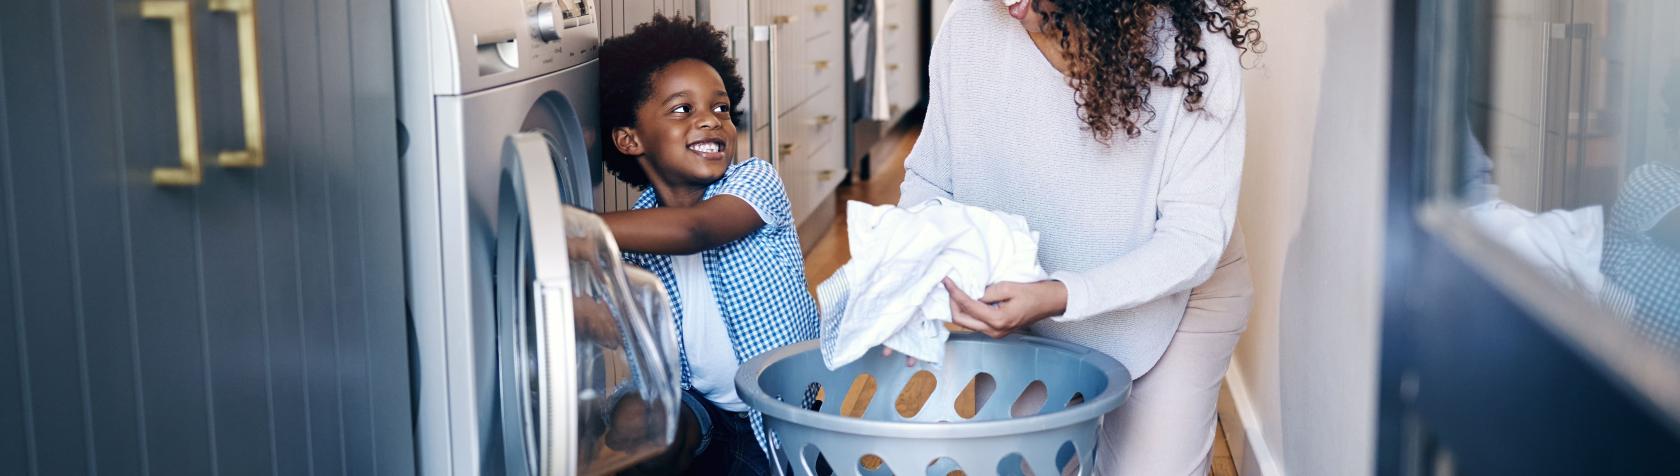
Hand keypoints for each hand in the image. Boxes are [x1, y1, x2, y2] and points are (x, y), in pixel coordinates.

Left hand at [945, 278, 1066, 338]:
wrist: (1050, 302)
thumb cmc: (1033, 293)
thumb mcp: (1008, 287)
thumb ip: (986, 292)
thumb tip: (970, 293)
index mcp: (997, 320)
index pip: (967, 306)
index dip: (954, 292)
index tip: (946, 281)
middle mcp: (994, 331)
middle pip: (961, 321)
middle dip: (952, 303)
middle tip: (950, 287)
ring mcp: (995, 333)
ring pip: (967, 323)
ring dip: (959, 308)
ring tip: (956, 291)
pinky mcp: (996, 331)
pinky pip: (975, 323)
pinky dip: (968, 312)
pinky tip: (968, 299)